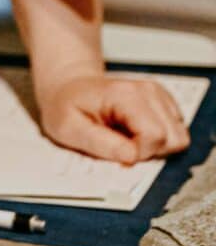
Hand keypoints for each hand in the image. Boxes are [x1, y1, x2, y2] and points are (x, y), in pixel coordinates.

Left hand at [38, 73, 190, 163]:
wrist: (67, 87)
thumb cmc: (65, 106)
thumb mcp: (68, 128)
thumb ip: (100, 144)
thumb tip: (131, 158)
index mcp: (126, 95)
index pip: (155, 136)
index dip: (138, 154)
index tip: (116, 152)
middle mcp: (148, 91)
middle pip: (174, 139)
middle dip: (150, 152)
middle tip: (120, 146)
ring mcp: (158, 96)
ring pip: (179, 138)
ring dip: (155, 148)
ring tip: (125, 138)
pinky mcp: (163, 103)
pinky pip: (176, 134)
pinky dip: (158, 141)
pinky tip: (133, 133)